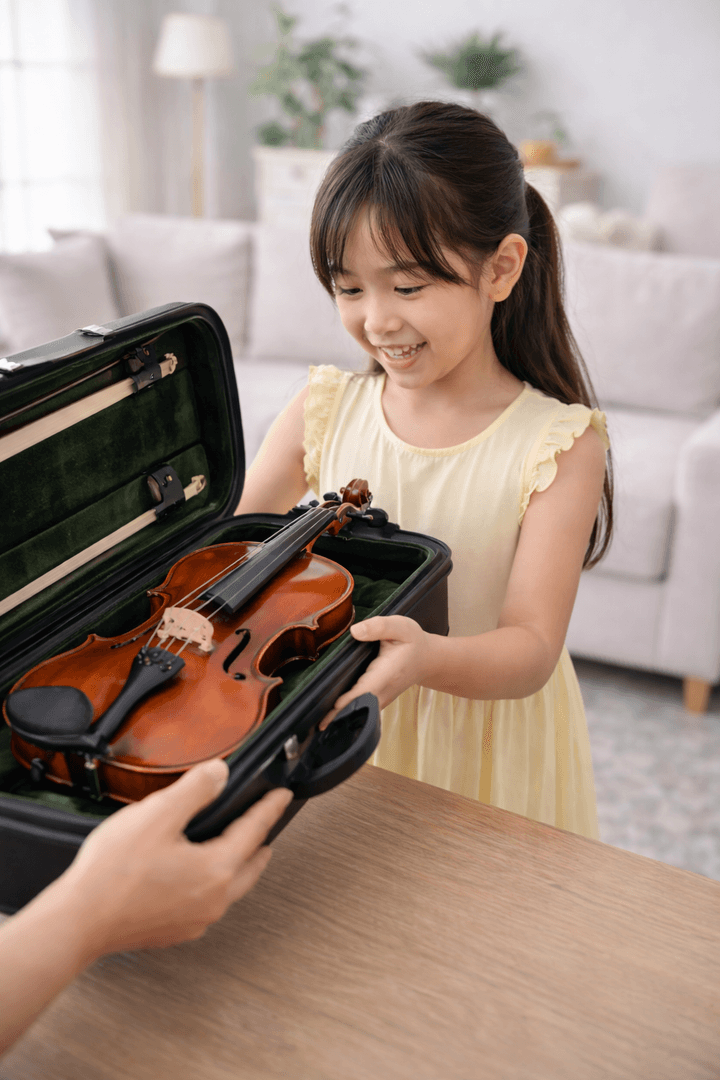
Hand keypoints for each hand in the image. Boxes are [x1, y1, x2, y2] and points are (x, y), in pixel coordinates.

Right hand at [54, 760, 292, 960]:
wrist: (79, 921)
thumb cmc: (113, 874)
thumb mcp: (158, 814)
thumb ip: (195, 789)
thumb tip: (220, 773)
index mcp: (216, 869)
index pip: (254, 831)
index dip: (269, 808)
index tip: (281, 796)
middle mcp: (212, 900)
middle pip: (250, 866)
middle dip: (261, 842)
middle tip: (267, 826)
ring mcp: (194, 920)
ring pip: (231, 889)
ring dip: (239, 867)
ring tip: (238, 853)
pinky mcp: (173, 931)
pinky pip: (207, 905)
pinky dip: (213, 887)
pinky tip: (198, 880)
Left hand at [320, 615, 429, 728]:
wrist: (428, 659)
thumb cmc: (413, 642)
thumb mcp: (401, 626)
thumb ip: (378, 626)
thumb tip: (354, 631)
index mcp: (385, 675)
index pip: (361, 694)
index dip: (344, 703)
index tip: (327, 712)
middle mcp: (381, 692)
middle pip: (354, 710)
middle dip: (334, 716)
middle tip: (312, 724)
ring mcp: (379, 699)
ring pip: (356, 713)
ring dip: (337, 717)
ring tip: (315, 723)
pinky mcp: (376, 700)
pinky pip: (358, 709)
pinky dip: (344, 712)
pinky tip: (328, 714)